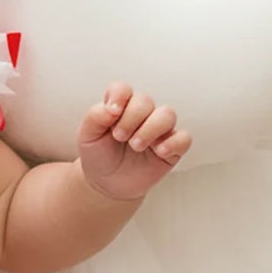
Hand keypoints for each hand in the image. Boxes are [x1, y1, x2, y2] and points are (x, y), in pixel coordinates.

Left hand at [77, 83, 191, 201]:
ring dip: (151, 128)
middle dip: (131, 118)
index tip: (112, 113)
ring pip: (168, 114)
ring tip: (136, 146)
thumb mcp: (87, 136)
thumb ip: (95, 116)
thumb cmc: (98, 155)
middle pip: (145, 101)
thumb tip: (112, 107)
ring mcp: (158, 130)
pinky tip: (159, 152)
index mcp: (120, 107)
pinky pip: (184, 138)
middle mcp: (141, 114)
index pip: (123, 89)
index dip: (119, 96)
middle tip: (119, 137)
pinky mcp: (171, 148)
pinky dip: (173, 143)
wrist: (106, 183)